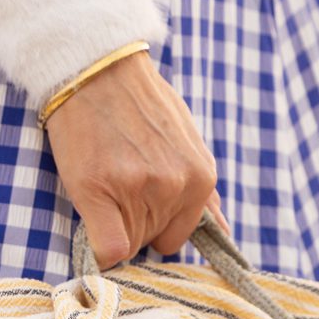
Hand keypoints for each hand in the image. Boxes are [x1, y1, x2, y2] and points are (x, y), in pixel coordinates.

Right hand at [45, 50, 225, 267]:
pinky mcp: (101, 191)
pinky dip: (100, 248)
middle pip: (150, 241)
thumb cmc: (139, 104)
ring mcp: (139, 188)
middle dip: (133, 220)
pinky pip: (109, 250)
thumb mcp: (187, 141)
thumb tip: (225, 232)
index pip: (175, 239)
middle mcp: (176, 187)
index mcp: (201, 178)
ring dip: (113, 222)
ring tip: (105, 175)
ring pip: (128, 244)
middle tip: (117, 177)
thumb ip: (204, 192)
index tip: (137, 200)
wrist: (97, 68)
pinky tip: (93, 218)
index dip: (152, 225)